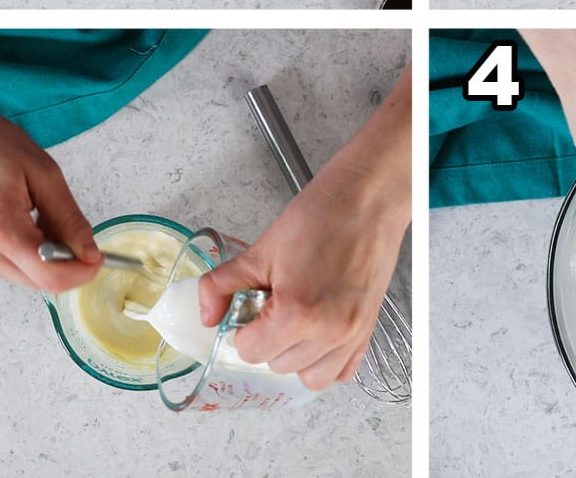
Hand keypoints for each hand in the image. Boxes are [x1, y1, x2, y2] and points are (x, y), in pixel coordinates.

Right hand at [0, 83, 101, 291]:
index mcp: (0, 228)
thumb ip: (70, 219)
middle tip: (75, 232)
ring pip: (21, 276)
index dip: (81, 272)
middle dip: (65, 264)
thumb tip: (89, 252)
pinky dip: (24, 253)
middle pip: (36, 282)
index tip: (97, 257)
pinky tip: (25, 222)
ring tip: (44, 217)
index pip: (50, 277)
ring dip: (44, 259)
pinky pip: (3, 264)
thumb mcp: (45, 174)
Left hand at [198, 67, 410, 390]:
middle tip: (272, 305)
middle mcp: (328, 332)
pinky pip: (342, 370)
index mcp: (296, 313)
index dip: (242, 329)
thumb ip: (223, 285)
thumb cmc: (322, 215)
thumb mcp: (262, 248)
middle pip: (277, 364)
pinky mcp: (368, 329)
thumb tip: (206, 314)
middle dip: (267, 339)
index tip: (249, 308)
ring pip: (309, 375)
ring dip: (295, 354)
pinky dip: (325, 360)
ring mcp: (352, 334)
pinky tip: (317, 332)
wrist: (369, 198)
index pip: (250, 350)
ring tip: (295, 319)